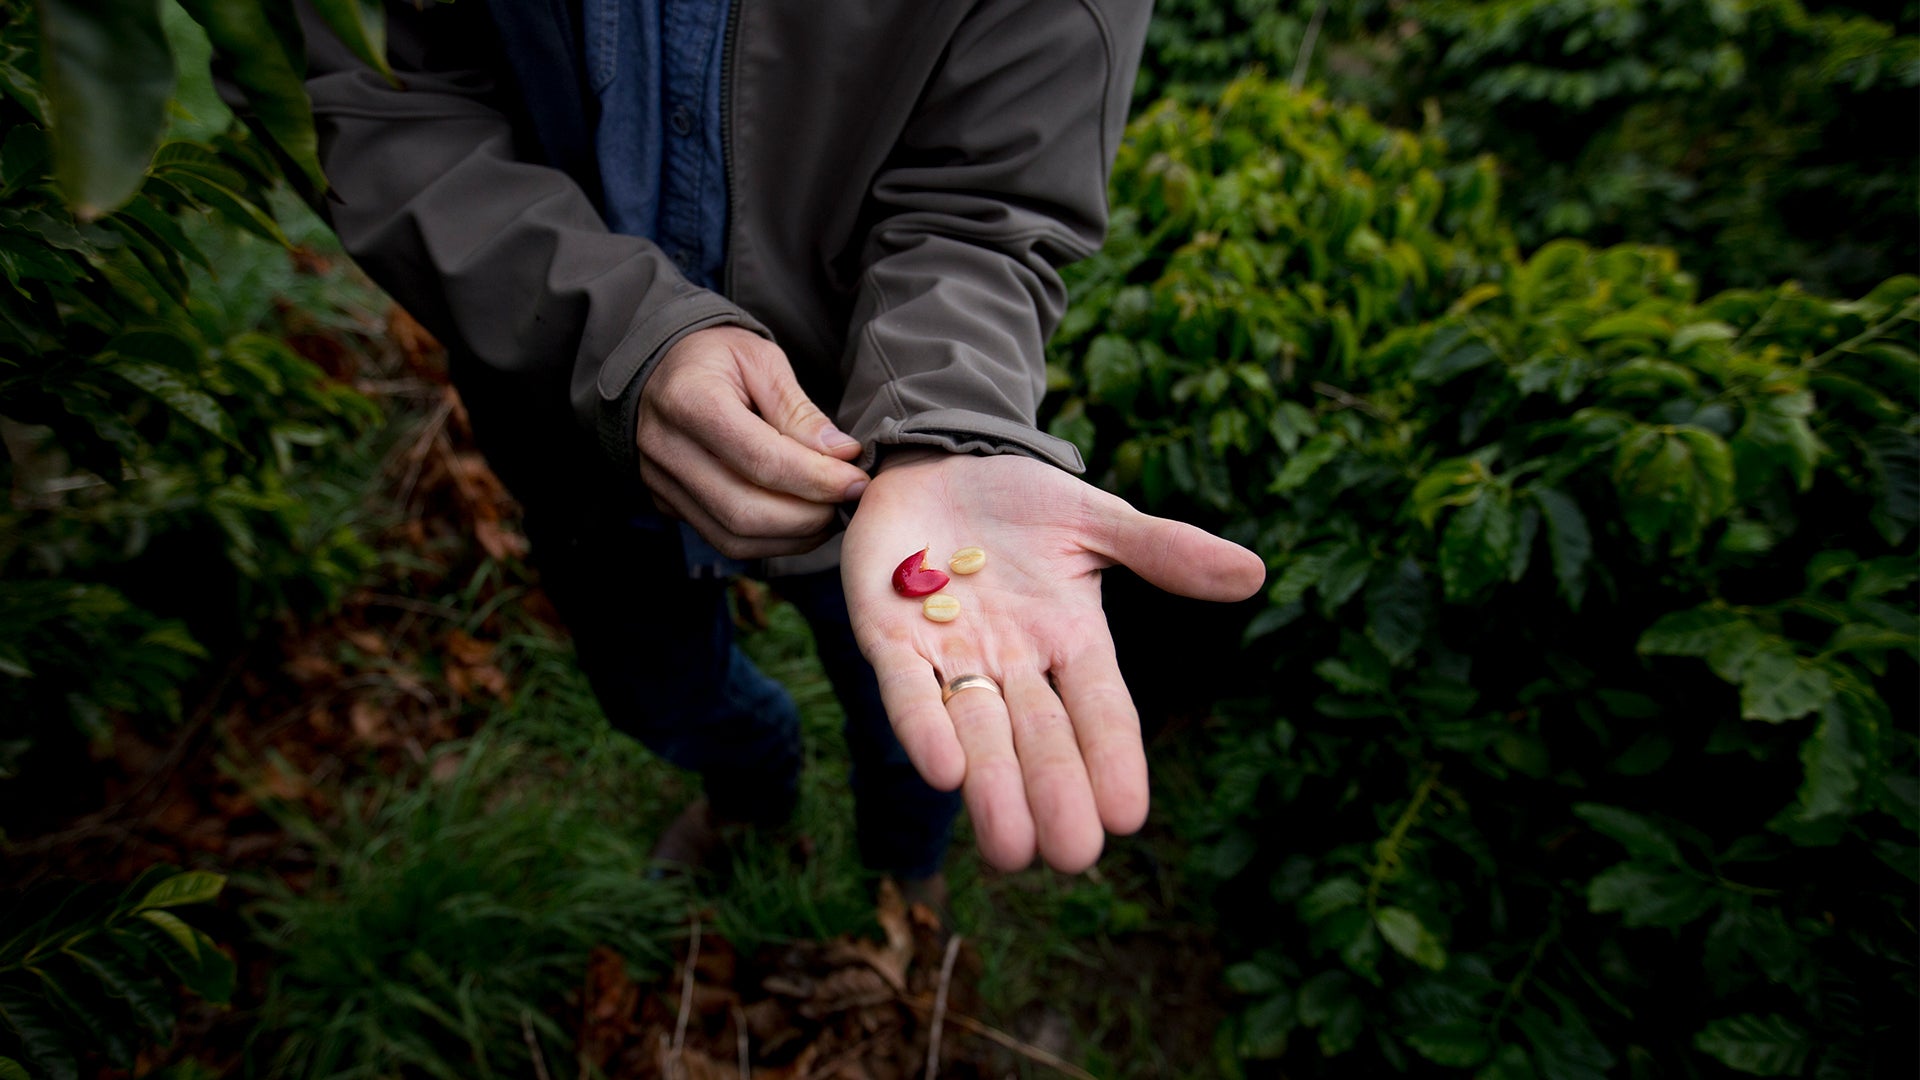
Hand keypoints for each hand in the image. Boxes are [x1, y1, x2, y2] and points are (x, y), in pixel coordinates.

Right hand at [637, 326, 870, 557]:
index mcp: (688, 399)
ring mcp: (660, 482)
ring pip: (734, 536)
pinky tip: (802, 523)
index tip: (856, 482)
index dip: (816, 479)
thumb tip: (843, 456)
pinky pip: (724, 541)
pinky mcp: (668, 504)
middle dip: (808, 516)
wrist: (660, 368)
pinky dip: (772, 542)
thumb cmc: (716, 358)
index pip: (760, 459)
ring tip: (830, 514)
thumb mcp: (762, 362)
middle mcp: (666, 448)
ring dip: (794, 536)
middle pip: (744, 510)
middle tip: (848, 502)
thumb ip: (799, 411)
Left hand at [841, 450, 1265, 872]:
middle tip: (1073, 855)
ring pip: (977, 735)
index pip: (1101, 711)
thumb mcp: (1093, 518)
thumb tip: (1253, 571)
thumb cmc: (1018, 500)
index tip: (1129, 816)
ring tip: (1011, 849)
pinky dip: (924, 729)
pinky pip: (909, 693)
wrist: (934, 463)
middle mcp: (1013, 664)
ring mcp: (950, 656)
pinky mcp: (888, 639)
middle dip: (1056, 794)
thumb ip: (1161, 549)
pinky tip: (942, 772)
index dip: (1114, 759)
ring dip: (993, 790)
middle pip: (1040, 740)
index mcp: (1069, 640)